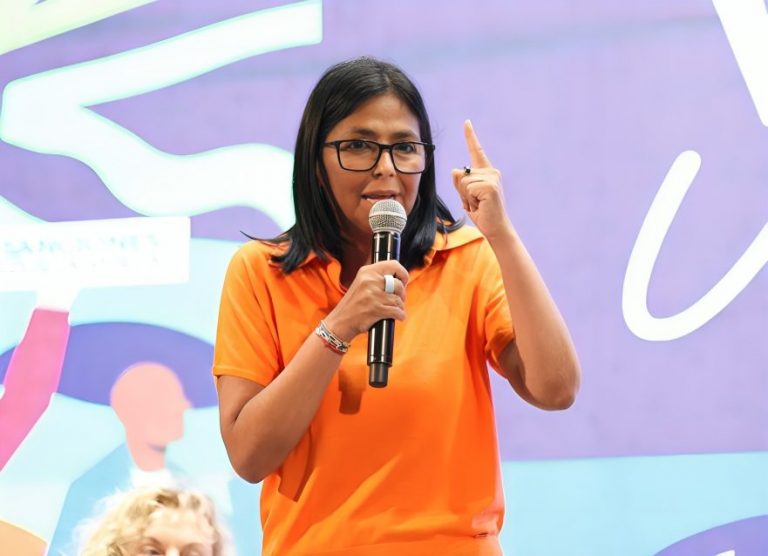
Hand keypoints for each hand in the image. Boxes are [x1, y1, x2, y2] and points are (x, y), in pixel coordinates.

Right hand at [323, 260, 408, 342]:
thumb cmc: (353, 304)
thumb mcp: (361, 283)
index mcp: (367, 271)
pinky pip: (397, 311)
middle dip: (402, 294)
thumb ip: (377, 278)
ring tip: (394, 309)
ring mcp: (372, 295)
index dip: (402, 273)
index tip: (403, 281)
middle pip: (398, 284)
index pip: (393, 264)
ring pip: (399, 299)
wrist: (341, 321)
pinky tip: (396, 316)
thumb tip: (399, 278)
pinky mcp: (376, 309)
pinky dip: (400, 315)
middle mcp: (369, 281)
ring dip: (399, 306)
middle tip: (397, 299)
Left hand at [451, 120, 512, 240]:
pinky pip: (467, 188)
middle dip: (461, 191)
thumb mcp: (467, 196)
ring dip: (466, 197)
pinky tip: (480, 205)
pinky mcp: (490, 186)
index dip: (470, 136)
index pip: (477, 151)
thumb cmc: (482, 213)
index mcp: (486, 172)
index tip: (466, 122)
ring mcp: (492, 178)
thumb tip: (456, 170)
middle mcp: (491, 172)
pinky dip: (469, 199)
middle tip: (475, 203)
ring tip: (478, 205)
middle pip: (460, 174)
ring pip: (462, 182)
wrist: (495, 228)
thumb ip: (460, 182)